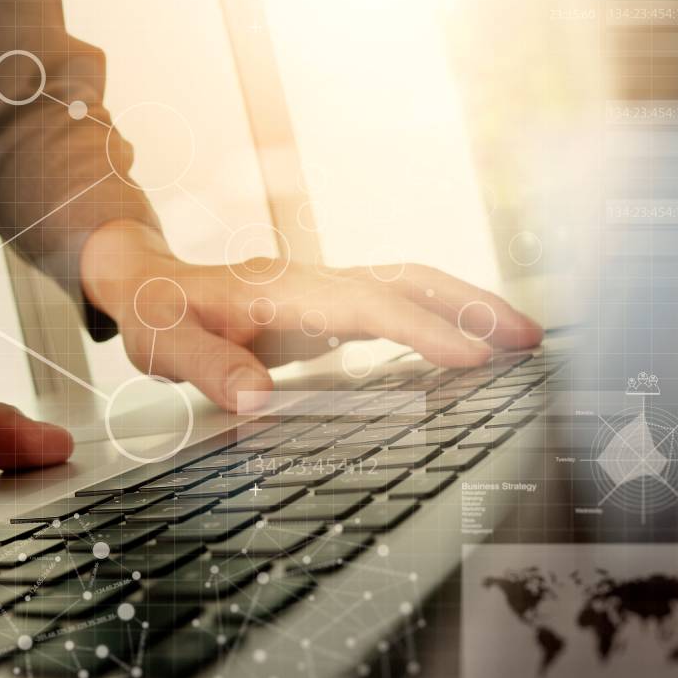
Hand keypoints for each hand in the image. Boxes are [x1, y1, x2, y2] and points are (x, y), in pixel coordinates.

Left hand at [81, 220, 542, 411]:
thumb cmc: (157, 315)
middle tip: (531, 340)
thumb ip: (206, 367)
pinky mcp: (328, 304)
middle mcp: (313, 280)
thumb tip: (257, 397)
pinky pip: (395, 302)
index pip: (366, 306)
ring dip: (465, 306)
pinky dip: (437, 317)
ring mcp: (324, 288)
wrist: (147, 282)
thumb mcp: (164, 345)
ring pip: (409, 285)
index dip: (421, 331)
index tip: (472, 360)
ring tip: (521, 340)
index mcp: (281, 289)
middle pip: (407, 280)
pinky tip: (462, 346)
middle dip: (471, 306)